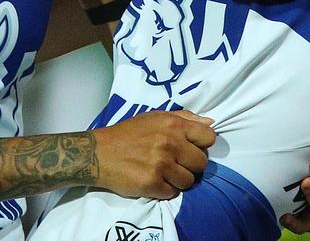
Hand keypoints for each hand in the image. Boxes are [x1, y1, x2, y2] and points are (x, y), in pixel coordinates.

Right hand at [91, 109, 216, 199]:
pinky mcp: (152, 184)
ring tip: (165, 173)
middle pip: (201, 163)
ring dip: (179, 180)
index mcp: (174, 125)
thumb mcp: (155, 117)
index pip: (209, 137)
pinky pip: (172, 193)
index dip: (203, 145)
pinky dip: (164, 189)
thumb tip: (211, 122)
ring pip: (189, 181)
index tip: (192, 148)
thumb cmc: (129, 133)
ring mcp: (161, 165)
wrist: (99, 153)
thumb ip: (185, 118)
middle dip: (192, 165)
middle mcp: (170, 144)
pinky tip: (154, 181)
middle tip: (177, 163)